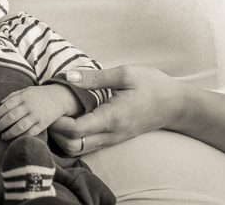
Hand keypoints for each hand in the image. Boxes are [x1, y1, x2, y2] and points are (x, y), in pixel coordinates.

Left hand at [0, 84, 77, 139]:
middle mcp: (29, 106)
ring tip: (3, 136)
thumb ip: (13, 96)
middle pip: (11, 117)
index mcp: (24, 96)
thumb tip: (0, 103)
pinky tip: (16, 139)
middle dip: (1, 125)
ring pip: (20, 126)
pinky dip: (22, 136)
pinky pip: (31, 132)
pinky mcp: (43, 123)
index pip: (7, 105)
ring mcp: (37, 115)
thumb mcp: (26, 90)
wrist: (59, 97)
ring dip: (9, 133)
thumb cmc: (39, 94)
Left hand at [47, 66, 184, 155]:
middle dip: (55, 132)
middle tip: (48, 111)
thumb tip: (68, 77)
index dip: (56, 121)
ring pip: (78, 149)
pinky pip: (87, 145)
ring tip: (57, 114)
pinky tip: (71, 118)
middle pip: (72, 146)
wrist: (176, 105)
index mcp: (112, 118)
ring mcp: (112, 139)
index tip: (48, 105)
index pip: (75, 129)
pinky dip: (73, 137)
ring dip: (63, 136)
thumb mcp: (125, 74)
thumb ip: (95, 77)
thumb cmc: (152, 86)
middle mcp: (111, 134)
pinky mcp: (113, 139)